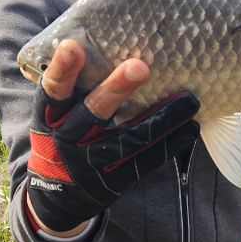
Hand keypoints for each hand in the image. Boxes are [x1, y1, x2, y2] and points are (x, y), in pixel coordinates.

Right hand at [26, 40, 199, 232]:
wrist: (56, 197)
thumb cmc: (64, 138)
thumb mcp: (57, 117)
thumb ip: (77, 90)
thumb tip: (116, 43)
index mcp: (50, 119)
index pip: (52, 91)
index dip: (62, 71)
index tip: (73, 46)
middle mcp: (67, 140)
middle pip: (92, 113)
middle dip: (115, 89)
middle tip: (140, 66)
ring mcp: (90, 165)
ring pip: (128, 139)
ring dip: (161, 117)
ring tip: (190, 98)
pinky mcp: (112, 183)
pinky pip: (145, 162)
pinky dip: (170, 144)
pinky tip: (190, 128)